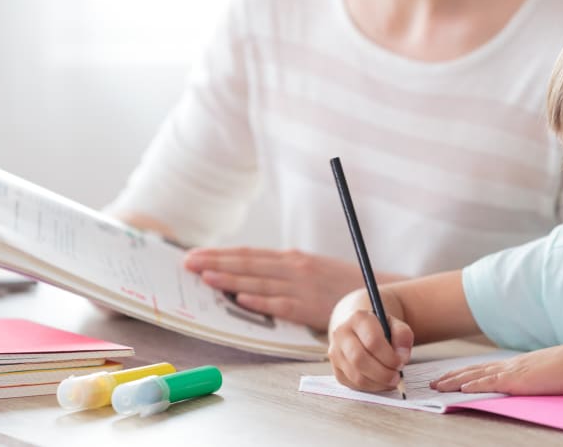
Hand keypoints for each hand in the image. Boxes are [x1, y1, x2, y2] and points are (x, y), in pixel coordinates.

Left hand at [184, 247, 373, 329]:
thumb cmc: (339, 284)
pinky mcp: (309, 306)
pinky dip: (260, 301)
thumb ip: (283, 271)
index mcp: (291, 259)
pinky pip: (280, 304)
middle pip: (248, 264)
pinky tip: (241, 298)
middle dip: (216, 262)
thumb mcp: (310, 269)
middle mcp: (293, 268)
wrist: (374, 292)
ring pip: (259, 282)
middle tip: (188, 263)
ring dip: (230, 279)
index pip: (249, 254)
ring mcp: (301, 286)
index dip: (221, 254)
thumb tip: (250, 276)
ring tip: (205, 277)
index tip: (196, 255)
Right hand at [328, 310, 413, 391]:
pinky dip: (371, 387)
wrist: (358, 330)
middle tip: (396, 377)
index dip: (389, 357)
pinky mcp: (336, 369)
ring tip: (391, 380)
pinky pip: (353, 384)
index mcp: (358, 318)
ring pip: (356, 376)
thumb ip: (403, 335)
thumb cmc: (379, 329)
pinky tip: (380, 382)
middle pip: (360, 359)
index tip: (400, 363)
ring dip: (378, 383)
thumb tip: (402, 356)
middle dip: (382, 373)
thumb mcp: (394, 325)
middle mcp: (342, 334)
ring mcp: (336, 352)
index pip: (372, 341)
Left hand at [430, 340, 562, 395]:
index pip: (485, 368)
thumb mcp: (549, 373)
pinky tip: (458, 389)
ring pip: (475, 376)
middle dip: (451, 377)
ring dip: (453, 381)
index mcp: (518, 364)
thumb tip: (534, 383)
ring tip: (436, 386)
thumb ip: (537, 378)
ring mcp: (512, 371)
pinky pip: (489, 383)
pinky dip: (471, 385)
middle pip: (473, 370)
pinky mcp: (517, 380)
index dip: (466, 373)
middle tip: (433, 382)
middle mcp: (511, 365)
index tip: (451, 377)